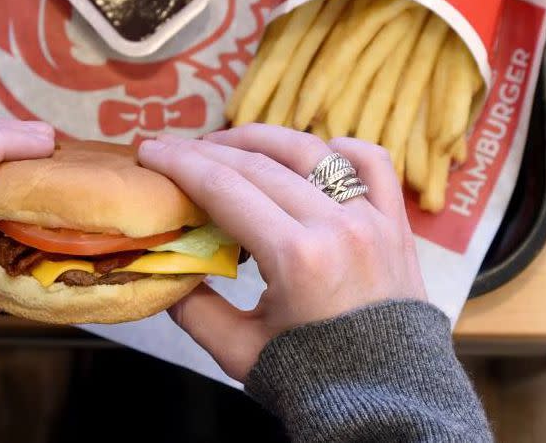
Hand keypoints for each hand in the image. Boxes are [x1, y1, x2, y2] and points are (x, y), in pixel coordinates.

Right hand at [138, 125, 425, 381]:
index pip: (224, 187)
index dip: (180, 163)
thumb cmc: (311, 379)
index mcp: (295, 256)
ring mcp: (372, 219)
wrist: (388, 405)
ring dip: (262, 139)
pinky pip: (371, 164)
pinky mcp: (396, 224)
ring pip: (310, 151)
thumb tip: (162, 267)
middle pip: (259, 164)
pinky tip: (312, 153)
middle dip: (208, 149)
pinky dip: (338, 149)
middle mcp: (336, 224)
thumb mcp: (237, 350)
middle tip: (175, 149)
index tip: (150, 150)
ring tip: (228, 144)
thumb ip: (192, 307)